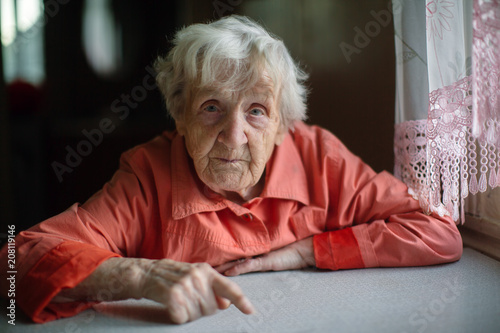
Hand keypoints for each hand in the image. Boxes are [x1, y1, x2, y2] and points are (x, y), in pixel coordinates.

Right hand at [138, 259, 253, 322]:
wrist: (147, 273)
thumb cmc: (173, 276)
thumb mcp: (195, 277)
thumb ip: (213, 288)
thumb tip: (226, 304)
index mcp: (206, 271)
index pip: (229, 287)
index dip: (241, 300)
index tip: (250, 311)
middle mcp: (197, 276)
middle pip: (211, 309)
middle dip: (201, 310)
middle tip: (189, 300)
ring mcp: (185, 285)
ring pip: (197, 315)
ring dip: (188, 314)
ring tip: (179, 301)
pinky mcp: (172, 295)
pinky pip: (182, 317)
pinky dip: (177, 316)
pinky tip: (172, 306)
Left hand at [215, 237, 315, 275]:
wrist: (303, 249)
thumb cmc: (288, 253)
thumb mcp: (269, 257)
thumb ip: (256, 259)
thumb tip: (240, 264)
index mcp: (253, 252)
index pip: (233, 254)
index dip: (220, 257)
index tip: (206, 260)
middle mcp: (254, 252)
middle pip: (232, 257)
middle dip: (217, 261)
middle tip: (200, 265)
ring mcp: (259, 256)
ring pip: (237, 260)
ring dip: (224, 265)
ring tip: (210, 269)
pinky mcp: (266, 261)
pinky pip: (251, 265)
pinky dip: (240, 268)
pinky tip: (229, 272)